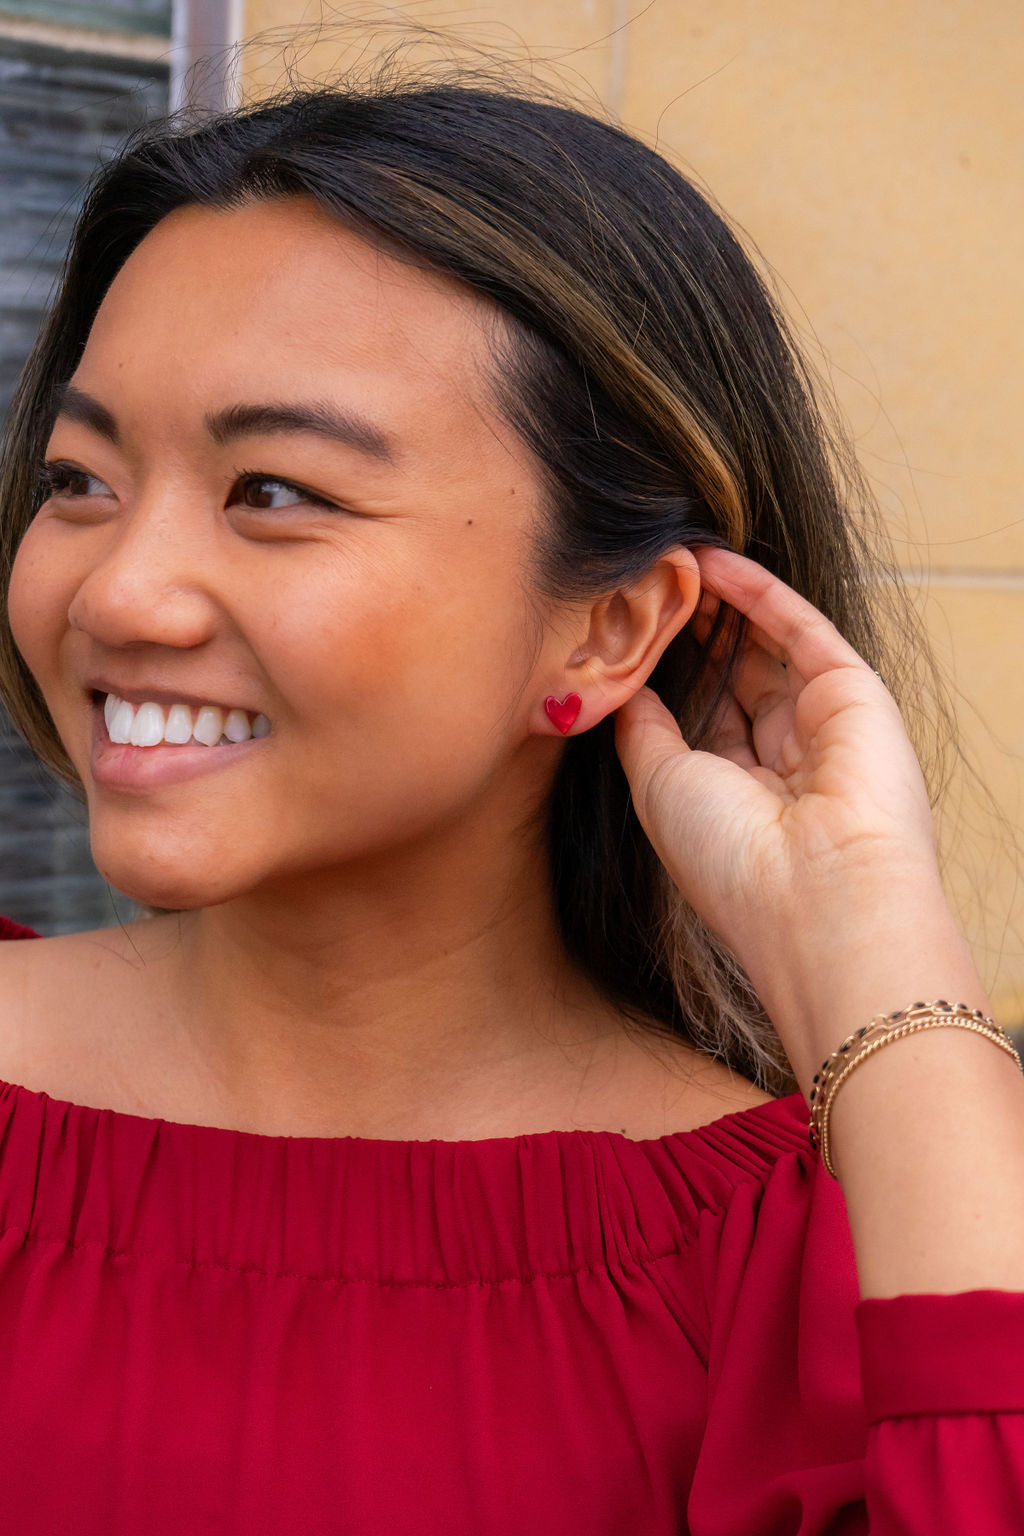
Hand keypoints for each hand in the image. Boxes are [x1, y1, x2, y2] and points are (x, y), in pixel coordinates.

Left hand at [614, 547, 951, 1048]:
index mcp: (738, 797)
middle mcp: (783, 762)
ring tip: (674, 560)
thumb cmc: (727, 859)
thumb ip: (643, 731)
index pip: (702, 719)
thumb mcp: (659, 789)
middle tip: (653, 582)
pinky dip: (759, 593)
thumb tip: (625, 688)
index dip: (670, 673)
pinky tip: (715, 562)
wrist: (820, 897)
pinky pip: (800, 629)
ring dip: (723, 603)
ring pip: (767, 647)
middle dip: (696, 631)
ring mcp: (821, 725)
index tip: (631, 631)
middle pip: (736, 678)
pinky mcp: (854, 693)